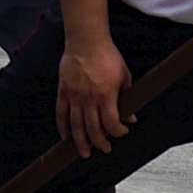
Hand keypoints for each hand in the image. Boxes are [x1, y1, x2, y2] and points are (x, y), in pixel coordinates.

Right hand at [55, 34, 131, 159]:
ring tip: (84, 152)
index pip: (111, 123)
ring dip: (80, 142)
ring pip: (76, 125)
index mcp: (106, 95)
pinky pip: (61, 113)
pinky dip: (63, 127)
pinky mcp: (63, 91)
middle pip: (93, 129)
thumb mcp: (125, 76)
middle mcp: (89, 98)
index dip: (118, 132)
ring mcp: (74, 96)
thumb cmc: (107, 55)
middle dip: (100, 143)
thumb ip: (127, 97)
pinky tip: (66, 137)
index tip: (123, 131)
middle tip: (104, 149)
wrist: (86, 40)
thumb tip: (131, 116)